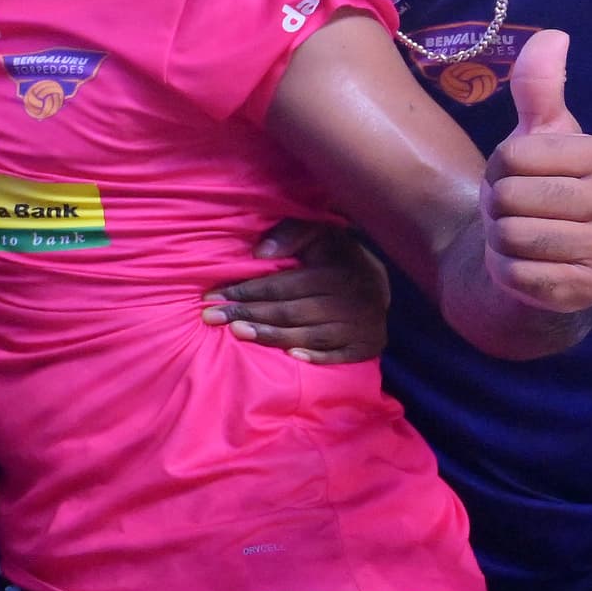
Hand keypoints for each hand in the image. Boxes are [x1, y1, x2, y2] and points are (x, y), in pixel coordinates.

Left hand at [207, 219, 390, 363]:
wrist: (380, 282)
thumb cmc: (336, 255)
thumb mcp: (317, 234)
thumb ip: (289, 235)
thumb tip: (259, 253)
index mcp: (336, 271)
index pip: (282, 285)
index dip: (246, 291)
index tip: (212, 295)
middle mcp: (351, 299)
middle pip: (289, 311)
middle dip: (247, 314)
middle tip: (212, 317)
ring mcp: (361, 325)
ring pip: (308, 334)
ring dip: (271, 336)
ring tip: (237, 333)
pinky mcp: (368, 345)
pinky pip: (339, 354)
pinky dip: (316, 356)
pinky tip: (290, 355)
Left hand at [481, 31, 591, 313]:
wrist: (550, 261)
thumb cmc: (545, 189)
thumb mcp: (540, 137)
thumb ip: (540, 89)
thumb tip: (553, 36)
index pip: (515, 156)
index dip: (498, 169)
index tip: (517, 178)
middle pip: (511, 198)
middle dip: (496, 207)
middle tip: (515, 213)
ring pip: (515, 238)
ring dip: (501, 241)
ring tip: (521, 237)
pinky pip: (523, 277)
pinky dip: (510, 274)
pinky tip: (530, 268)